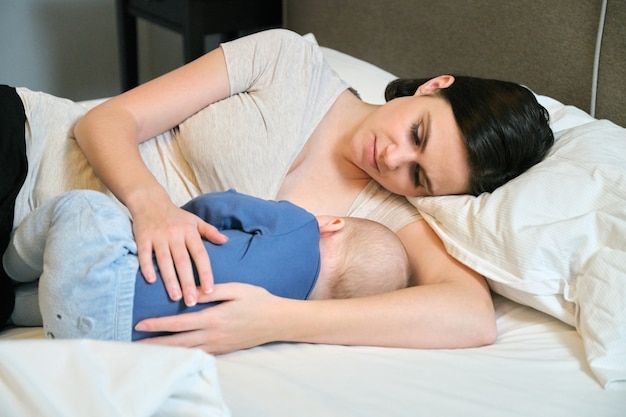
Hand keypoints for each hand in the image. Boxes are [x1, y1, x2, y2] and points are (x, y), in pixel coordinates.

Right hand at [133, 202, 226, 305]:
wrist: (150, 201)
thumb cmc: (175, 215)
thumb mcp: (195, 221)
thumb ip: (210, 232)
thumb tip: (226, 241)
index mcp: (190, 232)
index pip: (200, 255)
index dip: (206, 272)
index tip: (210, 289)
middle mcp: (175, 235)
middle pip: (183, 262)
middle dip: (188, 283)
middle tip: (192, 302)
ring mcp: (158, 236)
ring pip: (164, 261)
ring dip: (169, 280)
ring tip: (175, 297)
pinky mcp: (142, 238)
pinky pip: (144, 254)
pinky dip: (146, 267)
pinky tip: (151, 281)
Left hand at [135, 283, 280, 353]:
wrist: (277, 321)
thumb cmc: (258, 300)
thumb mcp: (236, 289)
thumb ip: (212, 291)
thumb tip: (192, 292)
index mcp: (214, 318)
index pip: (179, 323)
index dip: (158, 324)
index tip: (140, 324)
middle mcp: (213, 335)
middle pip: (177, 343)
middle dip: (154, 344)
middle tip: (134, 345)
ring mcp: (218, 346)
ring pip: (186, 352)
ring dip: (165, 352)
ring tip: (147, 352)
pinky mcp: (223, 350)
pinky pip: (198, 355)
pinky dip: (182, 355)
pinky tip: (173, 354)